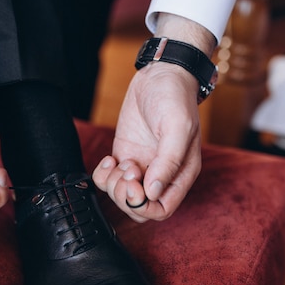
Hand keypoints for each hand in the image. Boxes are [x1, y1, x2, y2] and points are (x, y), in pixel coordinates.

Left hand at [93, 13, 215, 222]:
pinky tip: (109, 159)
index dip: (144, 205)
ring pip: (122, 196)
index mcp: (181, 174)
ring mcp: (141, 167)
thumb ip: (168, 162)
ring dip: (113, 185)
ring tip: (119, 161)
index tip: (135, 183)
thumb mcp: (177, 127)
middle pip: (139, 208)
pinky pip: (109, 180)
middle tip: (126, 169)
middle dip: (126, 196)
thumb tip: (152, 192)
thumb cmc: (175, 98)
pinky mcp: (124, 157)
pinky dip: (103, 176)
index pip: (162, 209)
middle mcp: (161, 175)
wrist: (160, 74)